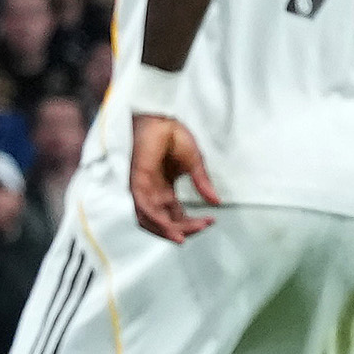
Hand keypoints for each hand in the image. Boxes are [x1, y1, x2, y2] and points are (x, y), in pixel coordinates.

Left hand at [128, 112, 218, 243]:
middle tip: (203, 227)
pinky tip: (172, 227)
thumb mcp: (194, 163)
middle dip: (182, 230)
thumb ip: (202, 183)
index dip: (192, 224)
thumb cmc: (173, 135)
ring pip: (151, 220)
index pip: (175, 216)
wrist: (160, 117)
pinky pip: (144, 207)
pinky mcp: (137, 181)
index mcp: (163, 190)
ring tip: (185, 237)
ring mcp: (142, 188)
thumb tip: (216, 202)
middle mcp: (151, 193)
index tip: (211, 221)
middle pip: (163, 222)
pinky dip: (157, 220)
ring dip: (168, 231)